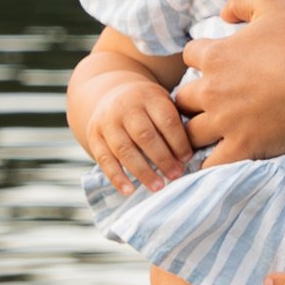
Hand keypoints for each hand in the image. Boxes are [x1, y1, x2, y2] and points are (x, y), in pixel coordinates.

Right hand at [74, 61, 192, 195]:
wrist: (113, 93)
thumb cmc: (149, 107)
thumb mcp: (163, 103)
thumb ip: (176, 124)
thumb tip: (190, 159)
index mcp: (150, 96)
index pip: (166, 120)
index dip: (178, 141)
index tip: (188, 159)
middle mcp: (126, 107)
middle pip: (145, 135)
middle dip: (163, 158)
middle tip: (176, 176)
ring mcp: (108, 121)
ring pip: (125, 149)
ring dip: (142, 171)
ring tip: (158, 187)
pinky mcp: (94, 135)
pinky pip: (104, 159)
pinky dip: (117, 177)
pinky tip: (129, 190)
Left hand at [176, 0, 284, 164]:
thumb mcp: (271, 4)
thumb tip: (223, 12)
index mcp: (216, 56)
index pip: (189, 56)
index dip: (201, 58)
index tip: (215, 65)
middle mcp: (213, 90)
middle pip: (180, 99)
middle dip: (190, 100)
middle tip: (207, 104)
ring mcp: (225, 121)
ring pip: (188, 133)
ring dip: (194, 133)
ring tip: (205, 135)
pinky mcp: (243, 146)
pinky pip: (211, 163)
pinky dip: (209, 163)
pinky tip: (215, 161)